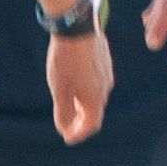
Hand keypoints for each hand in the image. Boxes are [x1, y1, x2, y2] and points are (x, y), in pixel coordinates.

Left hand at [45, 29, 109, 143]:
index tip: (67, 137)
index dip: (78, 134)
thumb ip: (63, 113)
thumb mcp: (59, 90)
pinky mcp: (104, 60)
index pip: (91, 125)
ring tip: (68, 102)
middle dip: (80, 119)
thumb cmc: (66, 62)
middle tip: (65, 122)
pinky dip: (85, 88)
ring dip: (83, 103)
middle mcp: (105, 88)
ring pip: (96, 95)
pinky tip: (74, 80)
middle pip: (94, 111)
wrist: (77, 27)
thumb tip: (64, 129)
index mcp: (95, 99)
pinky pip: (96, 81)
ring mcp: (107, 73)